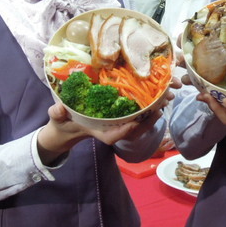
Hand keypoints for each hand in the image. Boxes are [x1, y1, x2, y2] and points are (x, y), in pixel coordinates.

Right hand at [38, 83, 179, 163]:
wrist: (68, 125)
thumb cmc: (63, 121)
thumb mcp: (58, 118)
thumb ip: (58, 114)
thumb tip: (58, 109)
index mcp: (101, 132)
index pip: (118, 134)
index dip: (131, 128)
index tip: (142, 119)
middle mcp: (114, 128)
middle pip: (136, 126)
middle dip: (151, 116)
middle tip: (164, 103)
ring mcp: (120, 122)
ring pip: (142, 119)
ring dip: (155, 108)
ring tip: (168, 95)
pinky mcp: (123, 114)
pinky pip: (140, 112)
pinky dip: (150, 104)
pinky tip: (159, 92)